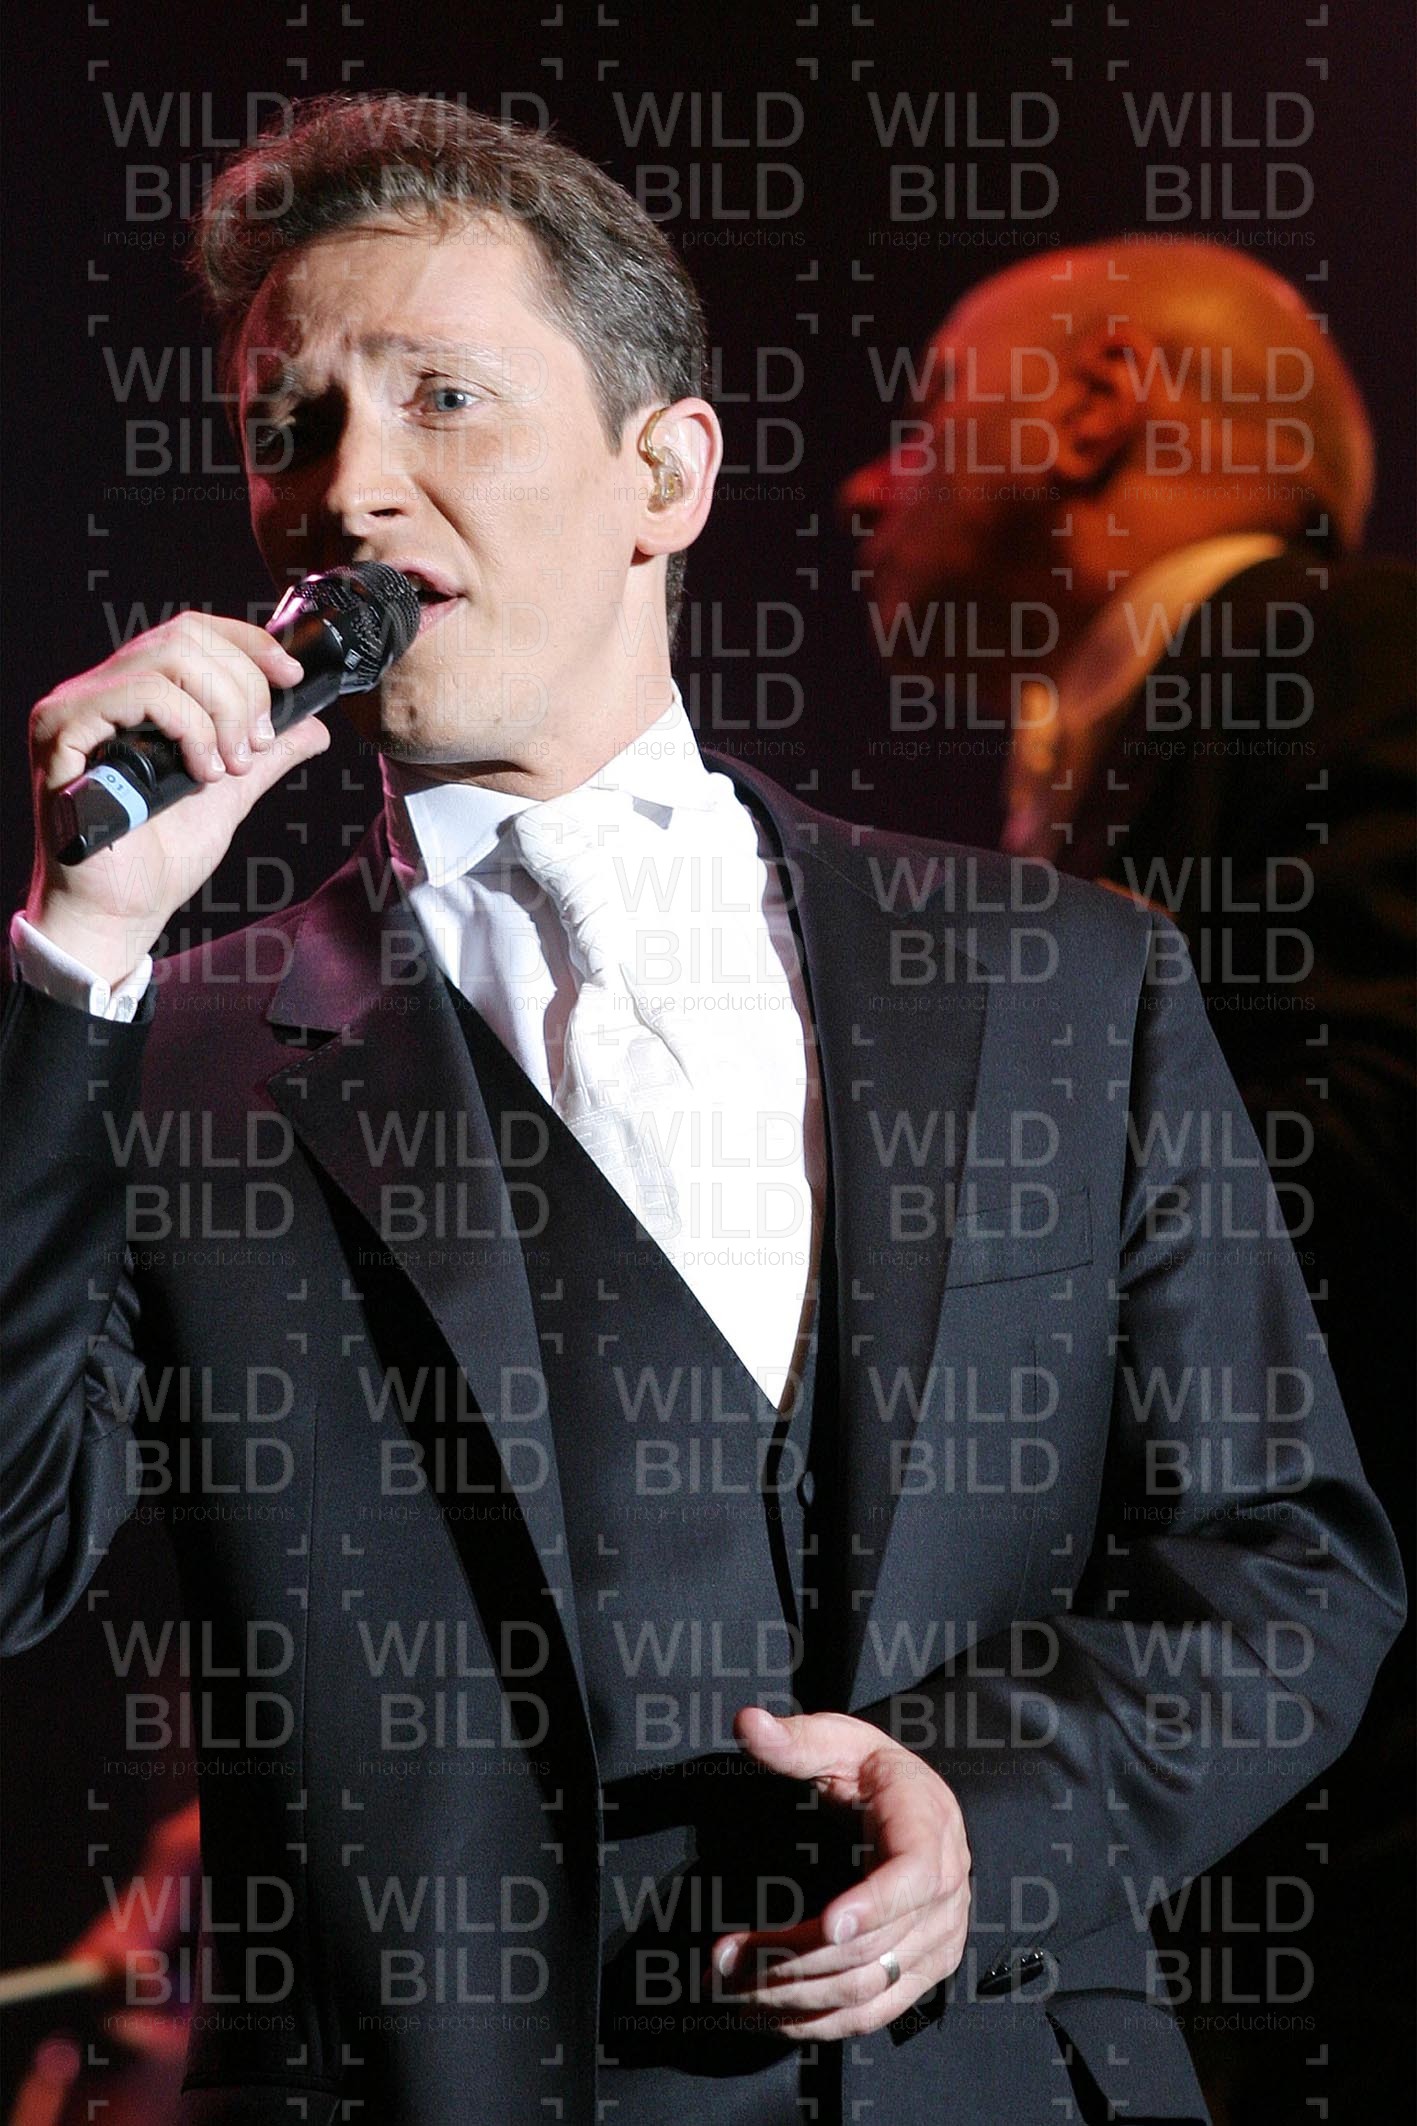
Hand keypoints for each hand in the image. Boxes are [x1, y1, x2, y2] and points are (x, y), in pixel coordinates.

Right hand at [25, 611, 329, 984]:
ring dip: (220, 711)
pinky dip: (189, 727)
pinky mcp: (64, 732)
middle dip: (243, 687)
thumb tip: (313, 726)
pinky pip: (141, 695)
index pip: (192, 631)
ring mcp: (77, 708)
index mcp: (132, 695)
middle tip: (255, 745)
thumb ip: (265, 756)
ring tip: (227, 765)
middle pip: (186, 635)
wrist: (123, 912)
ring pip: (168, 658)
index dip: (249, 644)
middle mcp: (99, 690)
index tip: (291, 678)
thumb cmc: (160, 860)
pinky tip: (200, 772)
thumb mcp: (229, 795)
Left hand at [711, 1707, 970, 2040]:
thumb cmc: (876, 1771)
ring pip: (868, 1988)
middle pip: (875, 1944)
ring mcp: (937, 1938)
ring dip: (795, 1996)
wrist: (921, 1806)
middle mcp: (945, 1892)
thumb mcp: (841, 1741)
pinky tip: (771, 2014)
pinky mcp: (922, 1971)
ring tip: (732, 1989)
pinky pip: (875, 2013)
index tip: (826, 1925)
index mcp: (930, 1825)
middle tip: (727, 1960)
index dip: (874, 1904)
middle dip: (794, 1958)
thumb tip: (748, 1724)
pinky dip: (822, 2022)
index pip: (916, 1873)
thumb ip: (795, 1738)